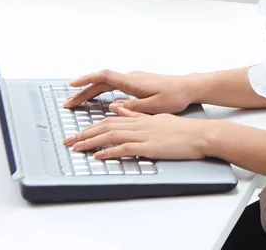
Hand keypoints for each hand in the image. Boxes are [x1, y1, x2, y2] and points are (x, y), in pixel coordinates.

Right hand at [62, 69, 194, 113]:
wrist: (188, 87)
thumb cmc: (175, 96)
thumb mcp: (154, 106)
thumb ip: (133, 107)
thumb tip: (113, 107)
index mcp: (133, 82)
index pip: (104, 76)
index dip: (87, 80)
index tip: (72, 85)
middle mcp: (131, 78)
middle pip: (101, 82)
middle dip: (83, 92)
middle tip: (68, 103)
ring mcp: (134, 79)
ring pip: (107, 84)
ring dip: (91, 92)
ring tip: (77, 102)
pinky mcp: (137, 83)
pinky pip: (114, 85)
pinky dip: (101, 91)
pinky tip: (97, 99)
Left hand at [63, 106, 212, 160]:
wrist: (197, 134)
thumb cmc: (180, 129)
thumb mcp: (156, 117)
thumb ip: (136, 114)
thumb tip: (119, 109)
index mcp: (138, 118)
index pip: (109, 120)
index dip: (91, 127)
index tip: (77, 134)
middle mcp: (138, 124)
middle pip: (105, 127)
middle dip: (84, 134)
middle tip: (68, 141)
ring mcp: (143, 134)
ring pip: (111, 135)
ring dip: (91, 142)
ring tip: (76, 148)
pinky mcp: (148, 145)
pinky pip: (125, 148)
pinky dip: (110, 152)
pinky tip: (98, 156)